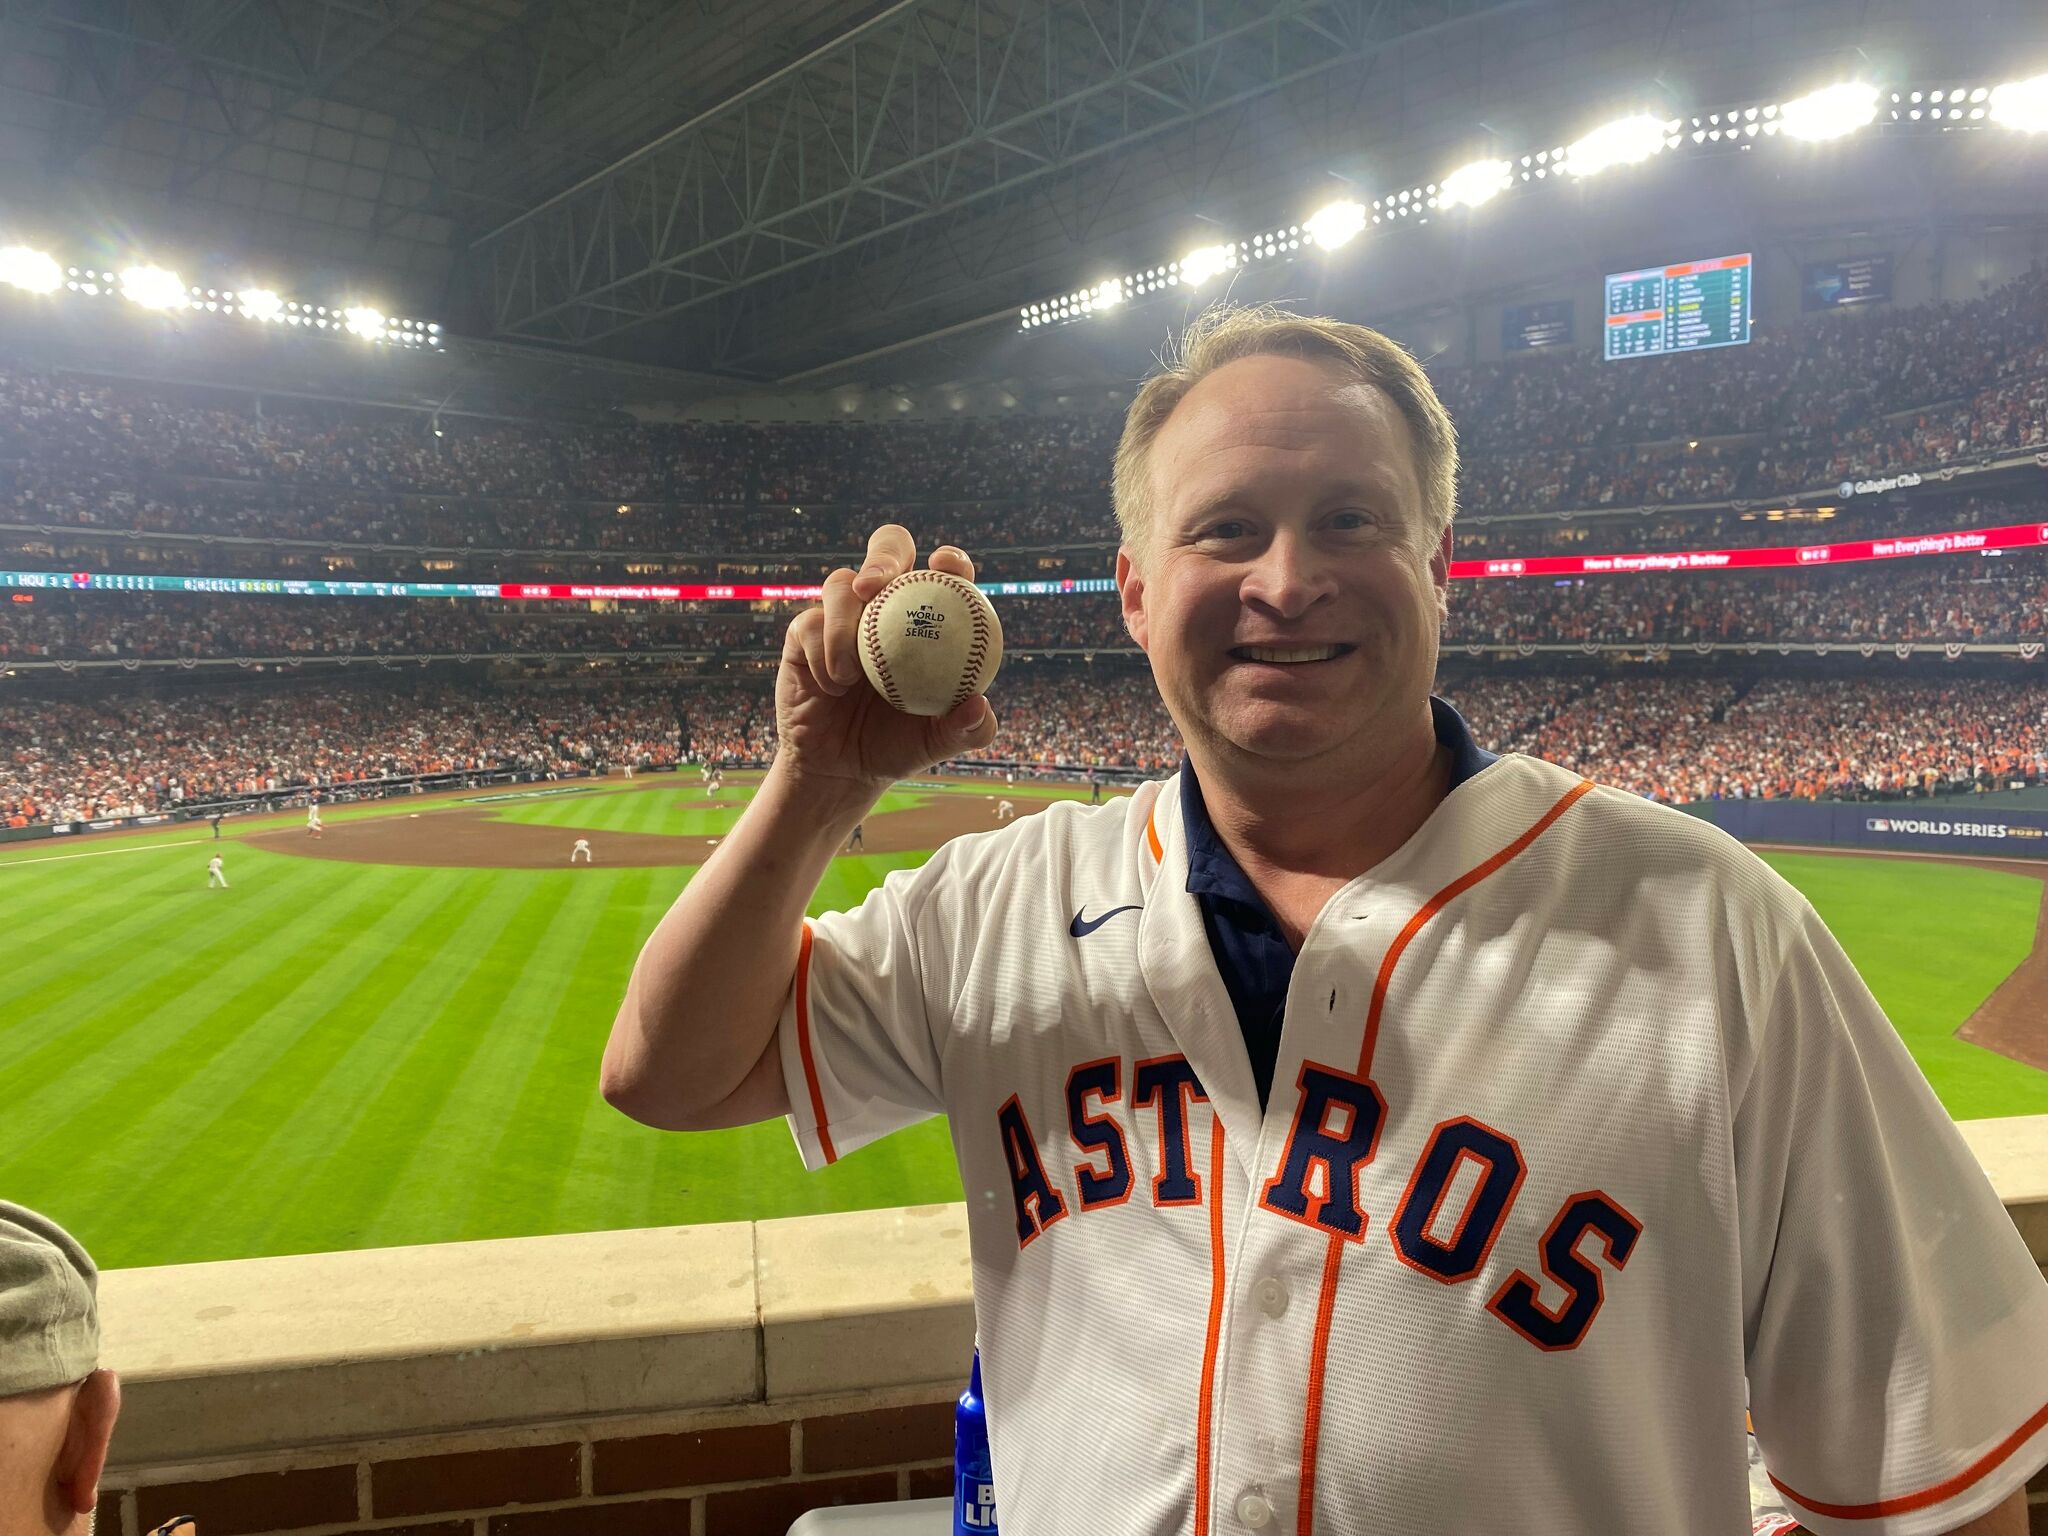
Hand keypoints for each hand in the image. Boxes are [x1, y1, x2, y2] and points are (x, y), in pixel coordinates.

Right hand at [777, 525, 998, 792]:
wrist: (842, 769)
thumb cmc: (898, 746)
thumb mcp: (939, 742)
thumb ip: (969, 728)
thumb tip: (979, 704)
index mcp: (927, 617)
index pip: (944, 573)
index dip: (951, 560)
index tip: (946, 567)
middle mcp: (885, 605)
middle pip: (888, 548)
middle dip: (885, 554)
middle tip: (877, 583)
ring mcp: (842, 615)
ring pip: (840, 584)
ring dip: (844, 624)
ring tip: (851, 673)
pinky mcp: (804, 632)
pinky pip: (809, 623)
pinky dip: (821, 654)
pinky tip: (833, 686)